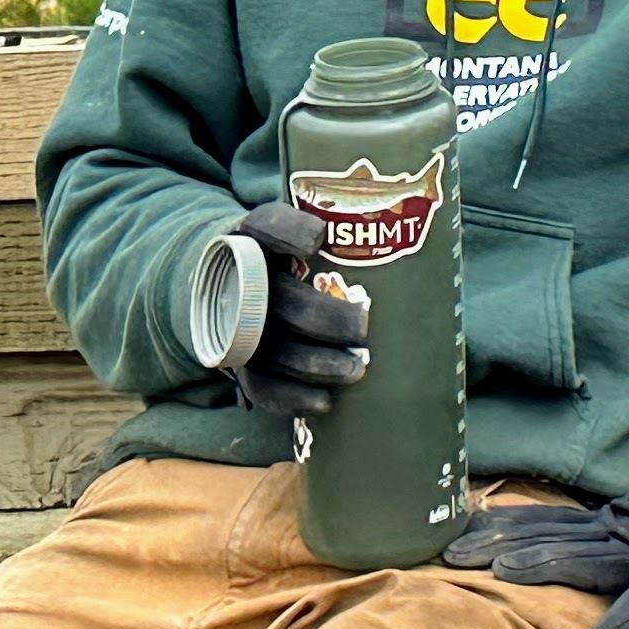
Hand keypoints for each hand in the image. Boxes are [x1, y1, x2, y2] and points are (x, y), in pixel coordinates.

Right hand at [230, 202, 371, 419]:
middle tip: (365, 328)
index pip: (268, 226)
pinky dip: (294, 398)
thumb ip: (338, 228)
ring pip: (276, 351)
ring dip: (319, 364)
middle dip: (329, 320)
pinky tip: (326, 401)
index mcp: (258, 236)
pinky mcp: (241, 363)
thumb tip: (393, 239)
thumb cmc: (289, 250)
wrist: (235, 278)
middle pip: (285, 303)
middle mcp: (244, 281)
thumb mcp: (302, 228)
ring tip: (356, 369)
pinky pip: (263, 386)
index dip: (290, 234)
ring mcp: (239, 327)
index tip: (317, 241)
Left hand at [446, 381, 628, 628]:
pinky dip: (620, 619)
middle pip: (548, 537)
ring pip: (583, 556)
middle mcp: (615, 528)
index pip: (542, 522)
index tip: (454, 535)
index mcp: (606, 519)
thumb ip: (620, 548)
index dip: (498, 529)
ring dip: (540, 567)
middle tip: (450, 557)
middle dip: (497, 548)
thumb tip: (591, 578)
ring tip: (498, 577)